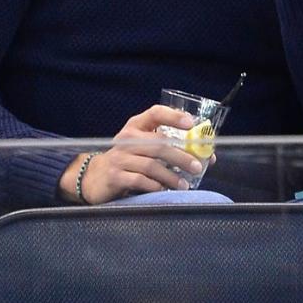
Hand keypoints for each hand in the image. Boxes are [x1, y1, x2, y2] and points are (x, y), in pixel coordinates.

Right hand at [59, 105, 204, 203]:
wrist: (94, 177)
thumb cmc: (128, 160)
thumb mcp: (144, 148)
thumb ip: (171, 148)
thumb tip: (208, 157)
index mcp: (136, 126)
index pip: (155, 113)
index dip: (174, 116)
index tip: (191, 124)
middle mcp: (127, 138)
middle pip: (159, 144)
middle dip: (181, 156)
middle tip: (197, 166)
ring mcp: (119, 157)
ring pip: (151, 165)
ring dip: (171, 176)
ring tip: (184, 184)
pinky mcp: (115, 176)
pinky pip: (139, 180)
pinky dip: (154, 185)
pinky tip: (163, 190)